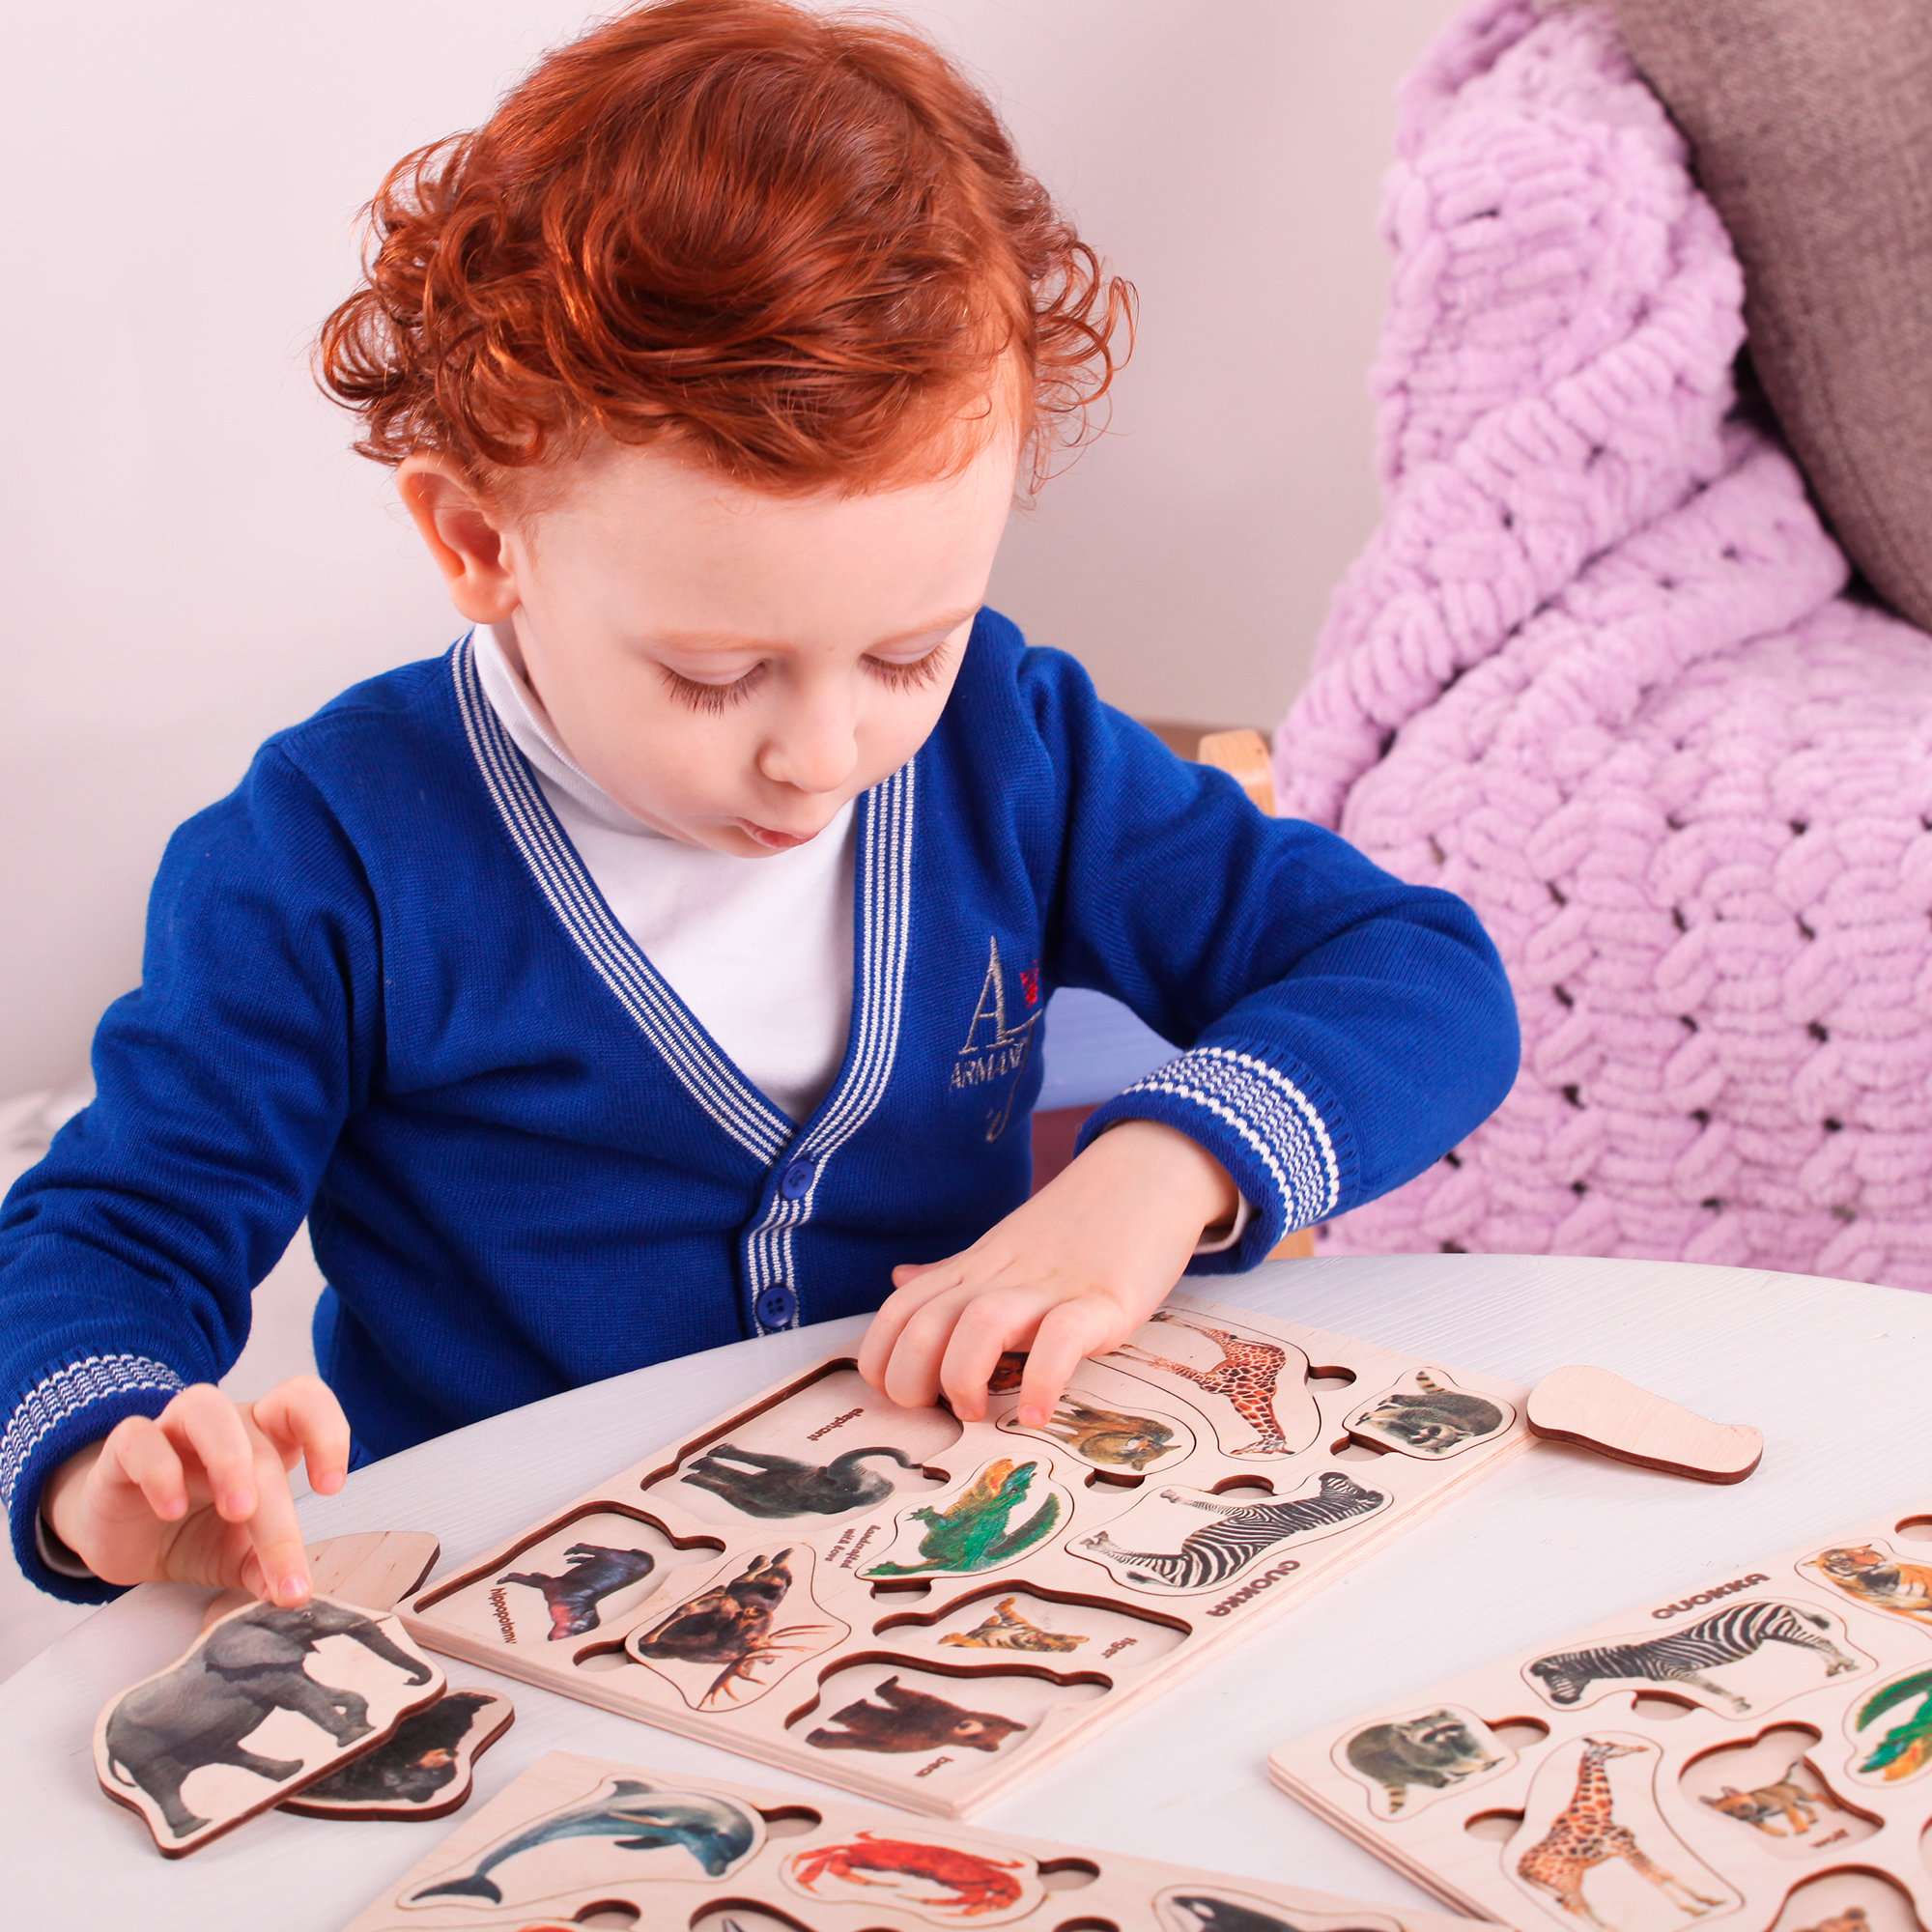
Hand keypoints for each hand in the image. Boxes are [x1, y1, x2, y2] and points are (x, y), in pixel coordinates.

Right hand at [41, 1376, 349, 1605]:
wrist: (124, 1540)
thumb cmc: (194, 1533)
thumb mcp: (236, 1556)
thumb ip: (265, 1570)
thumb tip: (295, 1594)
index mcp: (267, 1438)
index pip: (304, 1401)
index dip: (327, 1430)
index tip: (331, 1487)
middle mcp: (226, 1424)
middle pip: (260, 1444)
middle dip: (276, 1504)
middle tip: (281, 1554)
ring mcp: (173, 1430)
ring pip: (205, 1408)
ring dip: (229, 1457)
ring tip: (239, 1511)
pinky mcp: (123, 1450)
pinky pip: (140, 1439)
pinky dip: (159, 1470)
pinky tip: (171, 1510)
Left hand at [858, 1119, 1238, 1428]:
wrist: (1145, 1177)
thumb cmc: (1074, 1228)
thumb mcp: (1001, 1250)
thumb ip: (951, 1275)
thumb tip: (898, 1281)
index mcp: (973, 1269)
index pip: (899, 1310)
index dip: (880, 1358)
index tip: (900, 1395)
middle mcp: (1000, 1278)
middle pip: (925, 1324)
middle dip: (912, 1381)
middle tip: (940, 1412)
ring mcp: (1050, 1288)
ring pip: (979, 1326)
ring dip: (963, 1378)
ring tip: (978, 1413)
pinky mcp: (1102, 1301)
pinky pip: (1061, 1340)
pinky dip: (1042, 1381)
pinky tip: (1037, 1414)